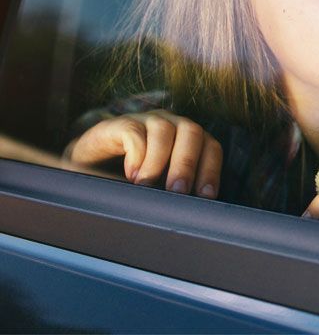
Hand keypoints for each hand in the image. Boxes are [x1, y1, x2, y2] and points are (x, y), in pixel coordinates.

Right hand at [64, 110, 221, 197]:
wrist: (89, 164)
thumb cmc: (132, 178)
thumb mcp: (159, 187)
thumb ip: (175, 194)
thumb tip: (189, 216)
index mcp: (189, 140)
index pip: (210, 147)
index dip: (211, 170)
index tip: (205, 196)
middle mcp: (172, 125)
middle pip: (192, 132)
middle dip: (187, 164)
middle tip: (177, 191)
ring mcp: (147, 121)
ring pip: (164, 129)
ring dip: (159, 160)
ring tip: (148, 185)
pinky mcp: (120, 123)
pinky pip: (134, 131)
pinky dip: (136, 154)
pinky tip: (131, 175)